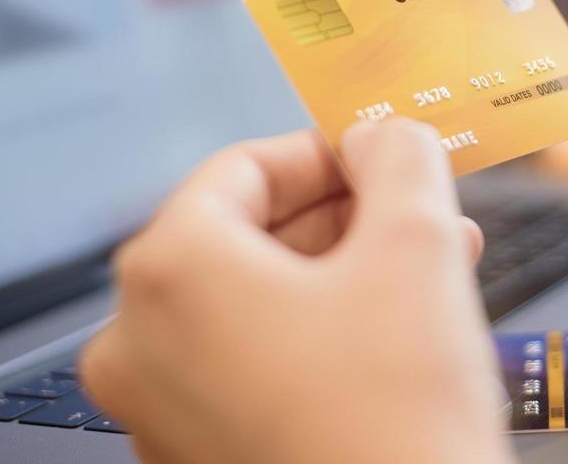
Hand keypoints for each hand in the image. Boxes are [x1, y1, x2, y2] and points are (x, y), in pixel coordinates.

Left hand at [81, 120, 511, 463]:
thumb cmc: (391, 424)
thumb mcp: (416, 248)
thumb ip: (398, 159)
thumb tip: (384, 136)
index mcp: (169, 272)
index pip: (245, 166)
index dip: (328, 150)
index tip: (380, 154)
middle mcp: (138, 343)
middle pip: (247, 236)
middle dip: (348, 217)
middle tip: (416, 211)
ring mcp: (160, 412)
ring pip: (257, 305)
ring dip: (345, 276)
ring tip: (429, 270)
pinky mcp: (198, 459)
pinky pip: (253, 367)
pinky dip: (318, 339)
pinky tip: (394, 336)